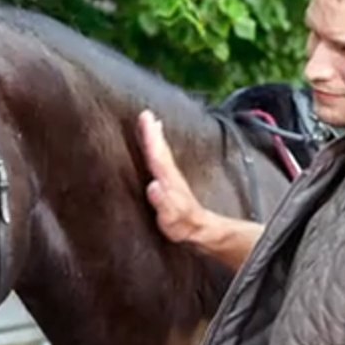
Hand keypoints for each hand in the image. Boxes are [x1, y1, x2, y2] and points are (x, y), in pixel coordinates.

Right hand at [137, 110, 209, 245]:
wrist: (199, 230)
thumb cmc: (182, 226)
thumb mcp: (172, 218)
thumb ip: (163, 203)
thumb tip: (153, 185)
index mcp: (167, 180)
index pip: (156, 154)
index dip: (150, 136)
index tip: (145, 116)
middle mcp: (169, 175)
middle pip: (159, 150)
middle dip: (152, 132)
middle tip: (145, 114)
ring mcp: (171, 179)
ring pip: (161, 153)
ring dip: (156, 138)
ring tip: (151, 123)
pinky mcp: (170, 184)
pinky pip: (162, 161)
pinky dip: (158, 150)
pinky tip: (156, 147)